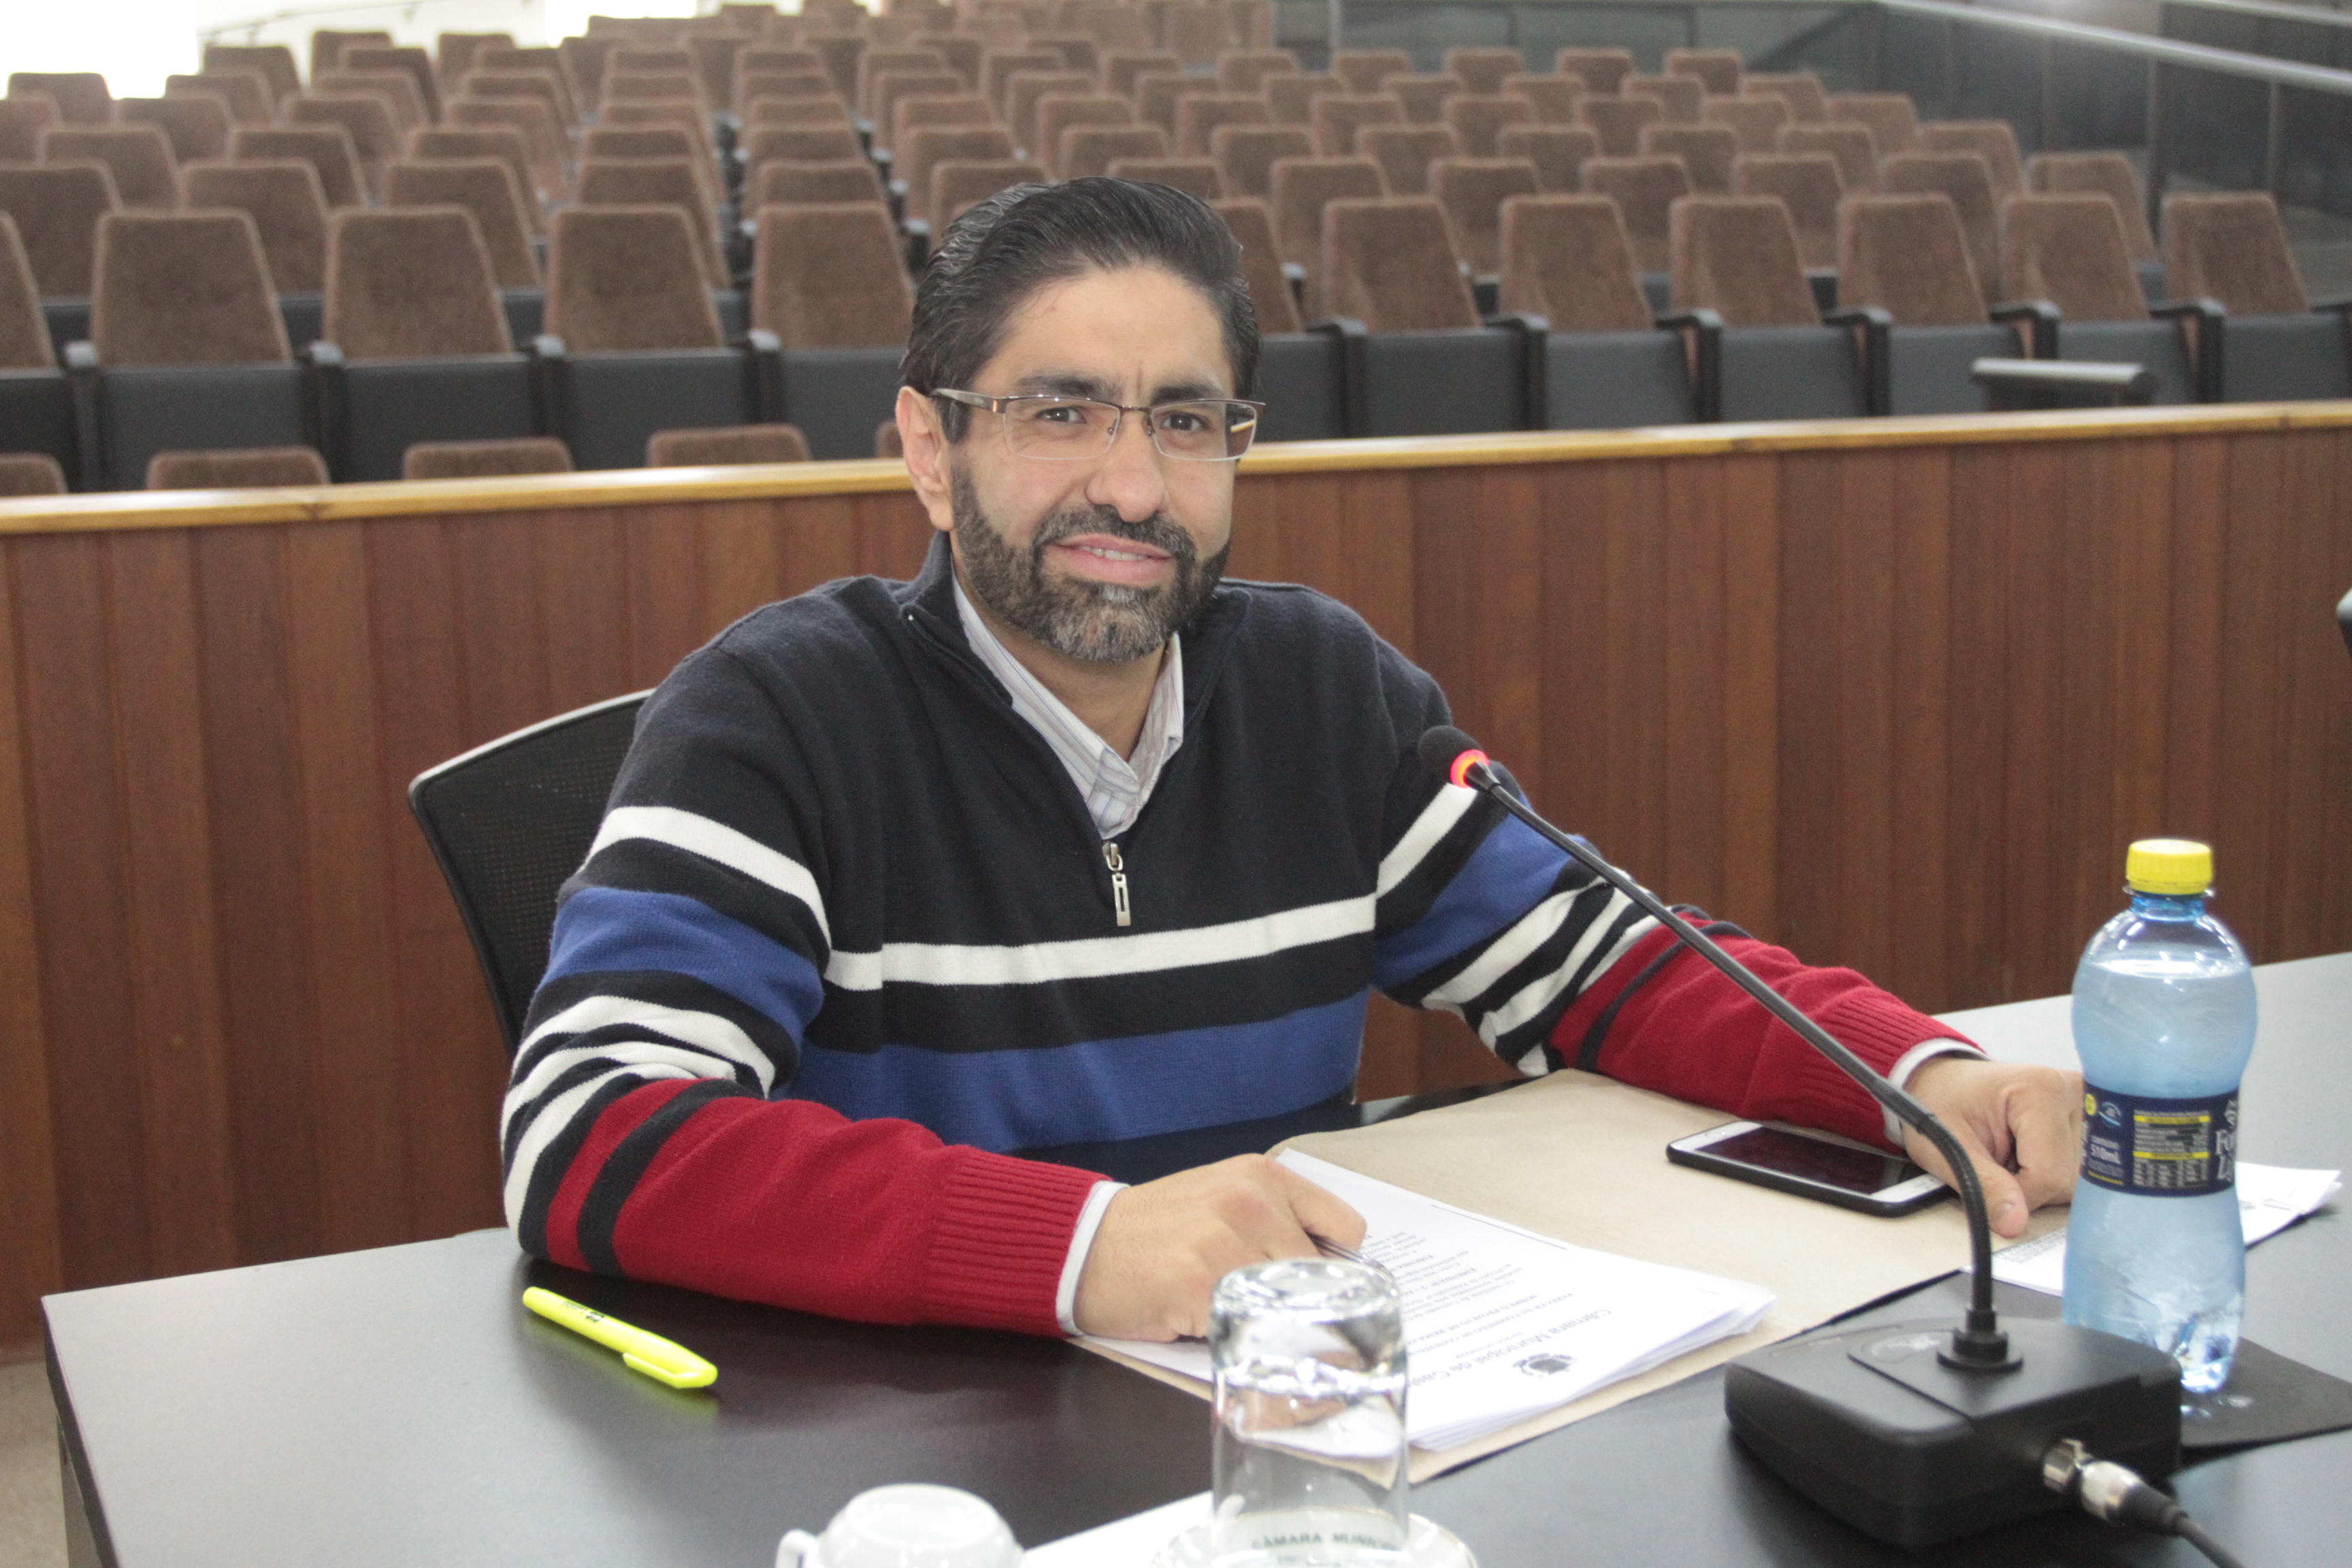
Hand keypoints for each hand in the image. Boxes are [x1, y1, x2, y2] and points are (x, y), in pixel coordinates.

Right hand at [1071, 1154, 1366, 1340]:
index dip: (1332, 1264)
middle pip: (1318, 1274)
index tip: (1311, 1283)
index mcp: (1262, 1176)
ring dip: (1262, 1317)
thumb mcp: (1223, 1199)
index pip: (1346, 1228)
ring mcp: (1226, 1241)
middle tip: (1252, 1301)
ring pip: (1287, 1303)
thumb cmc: (1157, 1229)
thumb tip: (1332, 1270)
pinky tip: (1198, 1316)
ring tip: (1221, 1304)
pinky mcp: (1201, 1283)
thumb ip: (1276, 1219)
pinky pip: (1246, 1324)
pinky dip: (1231, 1333)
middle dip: (1293, 1298)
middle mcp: (1250, 1201)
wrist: (1084, 1245)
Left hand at [1901, 1056, 2083, 1237]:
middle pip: (2068, 1181)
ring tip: (2010, 1154)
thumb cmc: (1942, 1104)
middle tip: (1997, 1160)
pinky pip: (2081, 1173)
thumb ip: (1984, 1186)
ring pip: (2078, 1182)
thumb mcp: (1948, 1146)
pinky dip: (2052, 1175)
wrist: (1945, 1082)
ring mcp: (2090, 1107)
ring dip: (2041, 1182)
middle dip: (2029, 1187)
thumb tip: (2015, 1225)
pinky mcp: (2093, 1122)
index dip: (2017, 1194)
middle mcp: (2077, 1093)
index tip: (1988, 1179)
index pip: (2049, 1175)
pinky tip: (2029, 1155)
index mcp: (2043, 1089)